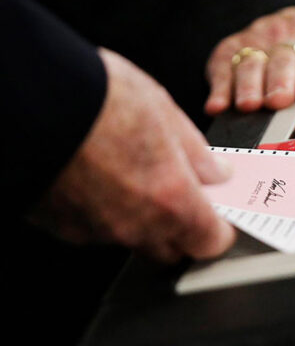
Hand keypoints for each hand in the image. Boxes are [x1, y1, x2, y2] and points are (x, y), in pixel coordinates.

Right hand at [29, 48, 235, 261]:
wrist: (24, 98)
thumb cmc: (95, 96)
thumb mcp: (163, 111)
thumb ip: (196, 153)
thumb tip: (216, 174)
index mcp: (171, 199)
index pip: (212, 242)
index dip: (219, 228)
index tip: (219, 211)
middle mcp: (135, 226)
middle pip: (173, 248)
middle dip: (183, 227)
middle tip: (180, 191)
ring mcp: (95, 231)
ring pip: (133, 238)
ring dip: (142, 218)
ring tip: (132, 172)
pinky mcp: (61, 226)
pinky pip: (96, 229)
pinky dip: (105, 211)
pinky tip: (98, 176)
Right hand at [204, 4, 294, 113]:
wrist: (293, 16)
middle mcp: (287, 31)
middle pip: (284, 57)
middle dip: (281, 80)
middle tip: (280, 101)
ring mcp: (257, 41)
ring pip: (251, 62)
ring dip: (248, 84)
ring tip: (249, 105)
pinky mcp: (230, 50)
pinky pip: (221, 67)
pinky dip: (218, 86)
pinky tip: (218, 106)